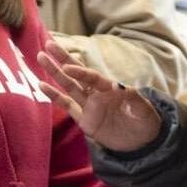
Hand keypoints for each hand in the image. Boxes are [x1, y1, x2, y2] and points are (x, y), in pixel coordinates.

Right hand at [37, 47, 162, 153]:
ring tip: (40, 58)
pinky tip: (42, 85)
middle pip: (77, 74)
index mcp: (110, 88)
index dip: (80, 73)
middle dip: (63, 59)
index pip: (92, 77)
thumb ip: (133, 98)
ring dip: (54, 72)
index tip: (67, 67)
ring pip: (68, 86)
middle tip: (48, 45)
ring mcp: (89, 105)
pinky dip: (54, 96)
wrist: (141, 142)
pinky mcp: (83, 119)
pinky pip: (67, 105)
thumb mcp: (144, 110)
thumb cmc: (145, 121)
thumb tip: (119, 86)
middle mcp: (97, 93)